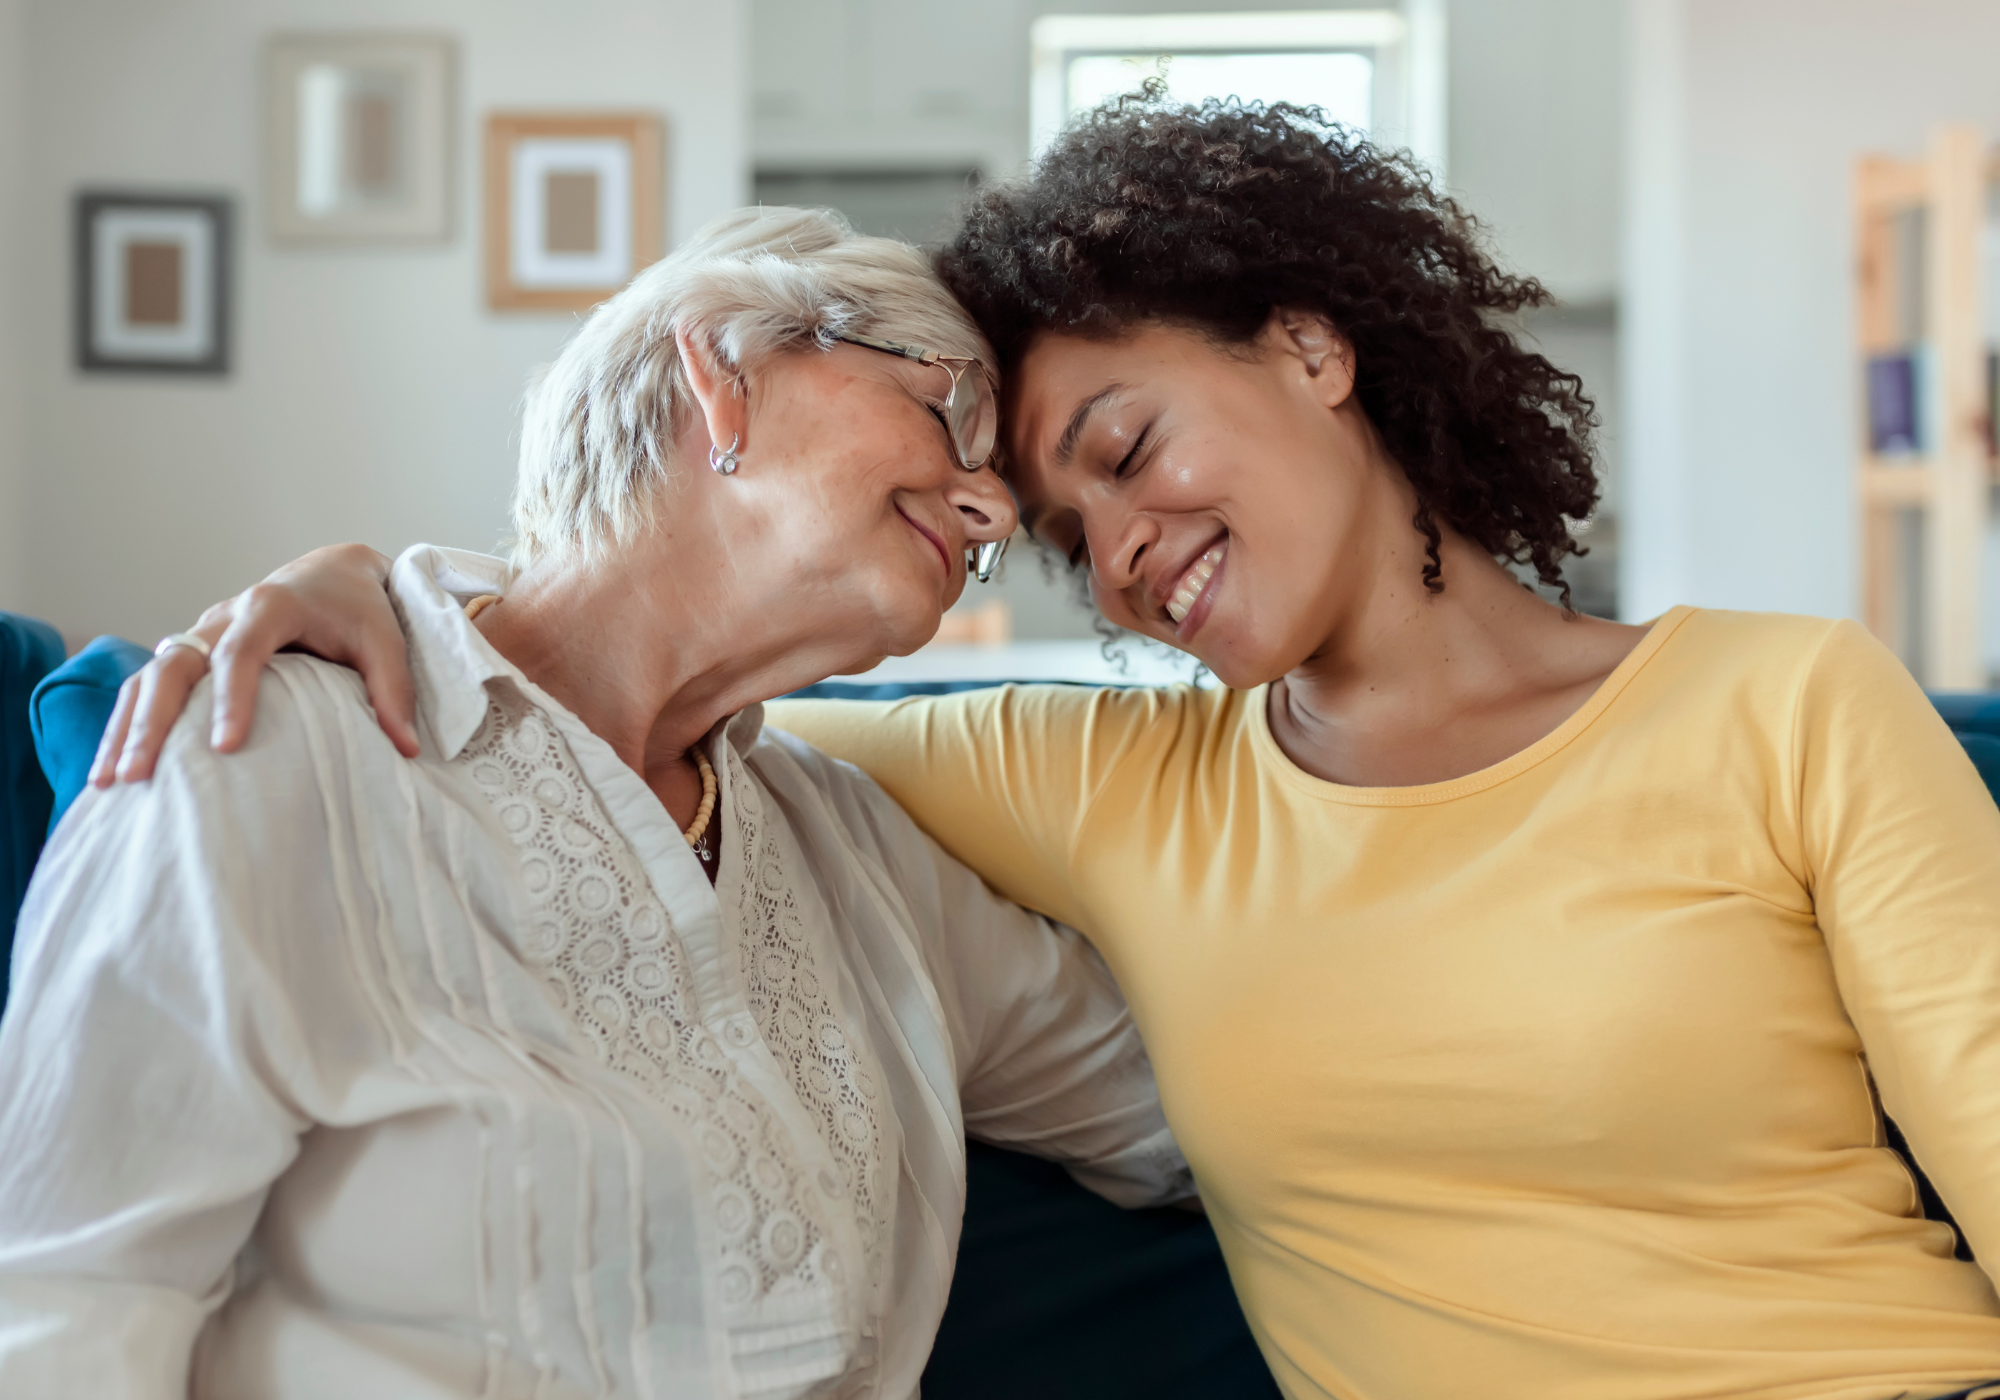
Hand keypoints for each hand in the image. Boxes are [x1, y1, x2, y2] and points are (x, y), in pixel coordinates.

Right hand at [93, 544, 417, 786]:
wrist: (332, 573)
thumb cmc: (360, 608)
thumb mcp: (385, 641)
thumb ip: (393, 690)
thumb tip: (406, 749)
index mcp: (271, 606)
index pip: (242, 651)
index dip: (231, 696)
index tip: (225, 746)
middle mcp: (224, 617)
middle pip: (175, 664)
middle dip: (152, 720)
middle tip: (137, 773)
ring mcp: (202, 634)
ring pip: (150, 676)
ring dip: (127, 727)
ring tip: (107, 782)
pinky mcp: (194, 654)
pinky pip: (150, 686)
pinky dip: (129, 723)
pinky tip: (112, 767)